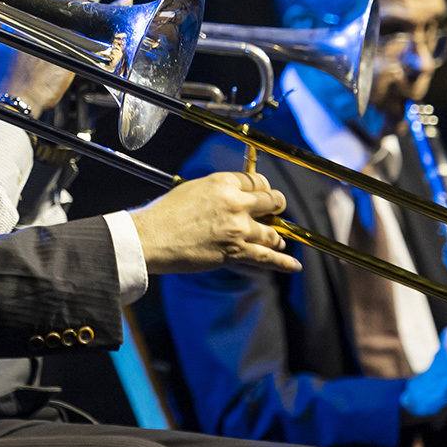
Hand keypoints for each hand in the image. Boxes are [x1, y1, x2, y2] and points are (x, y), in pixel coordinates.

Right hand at [0, 0, 120, 115]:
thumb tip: (32, 24)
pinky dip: (113, 8)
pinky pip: (98, 19)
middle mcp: (40, 14)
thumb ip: (21, 29)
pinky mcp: (77, 42)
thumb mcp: (8, 43)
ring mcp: (59, 27)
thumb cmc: (10, 75)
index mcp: (19, 13)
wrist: (18, 93)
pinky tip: (122, 3)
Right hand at [131, 172, 301, 274]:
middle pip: (273, 201)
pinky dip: (283, 263)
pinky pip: (267, 258)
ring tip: (279, 239)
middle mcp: (236, 202)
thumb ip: (218, 191)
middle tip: (275, 211)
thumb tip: (231, 198)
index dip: (263, 189)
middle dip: (276, 206)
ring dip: (276, 236)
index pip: (257, 181)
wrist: (152, 238)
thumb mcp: (193, 189)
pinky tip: (294, 265)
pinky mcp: (236, 252)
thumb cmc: (165, 214)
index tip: (263, 194)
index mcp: (224, 183)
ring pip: (272, 231)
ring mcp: (239, 228)